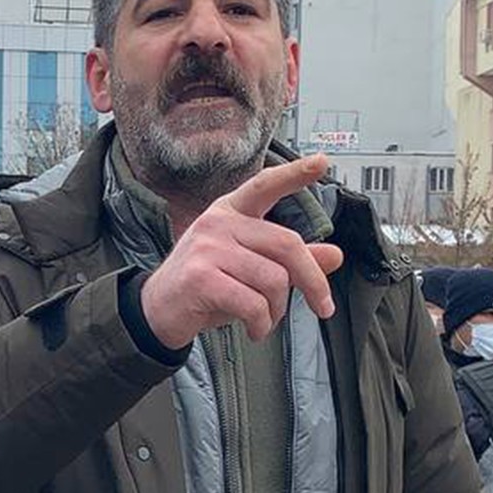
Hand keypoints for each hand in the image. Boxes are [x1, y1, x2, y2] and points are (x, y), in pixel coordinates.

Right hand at [137, 155, 345, 345]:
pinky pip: (252, 304)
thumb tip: (335, 255)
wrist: (157, 311)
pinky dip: (261, 324)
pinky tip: (253, 329)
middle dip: (312, 282)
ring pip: (273, 280)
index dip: (294, 174)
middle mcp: (218, 223)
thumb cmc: (206, 286)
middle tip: (324, 306)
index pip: (265, 185)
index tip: (321, 162)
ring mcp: (207, 248)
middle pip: (287, 245)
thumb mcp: (249, 268)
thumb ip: (289, 260)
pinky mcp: (201, 277)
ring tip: (264, 320)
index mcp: (230, 212)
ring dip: (277, 310)